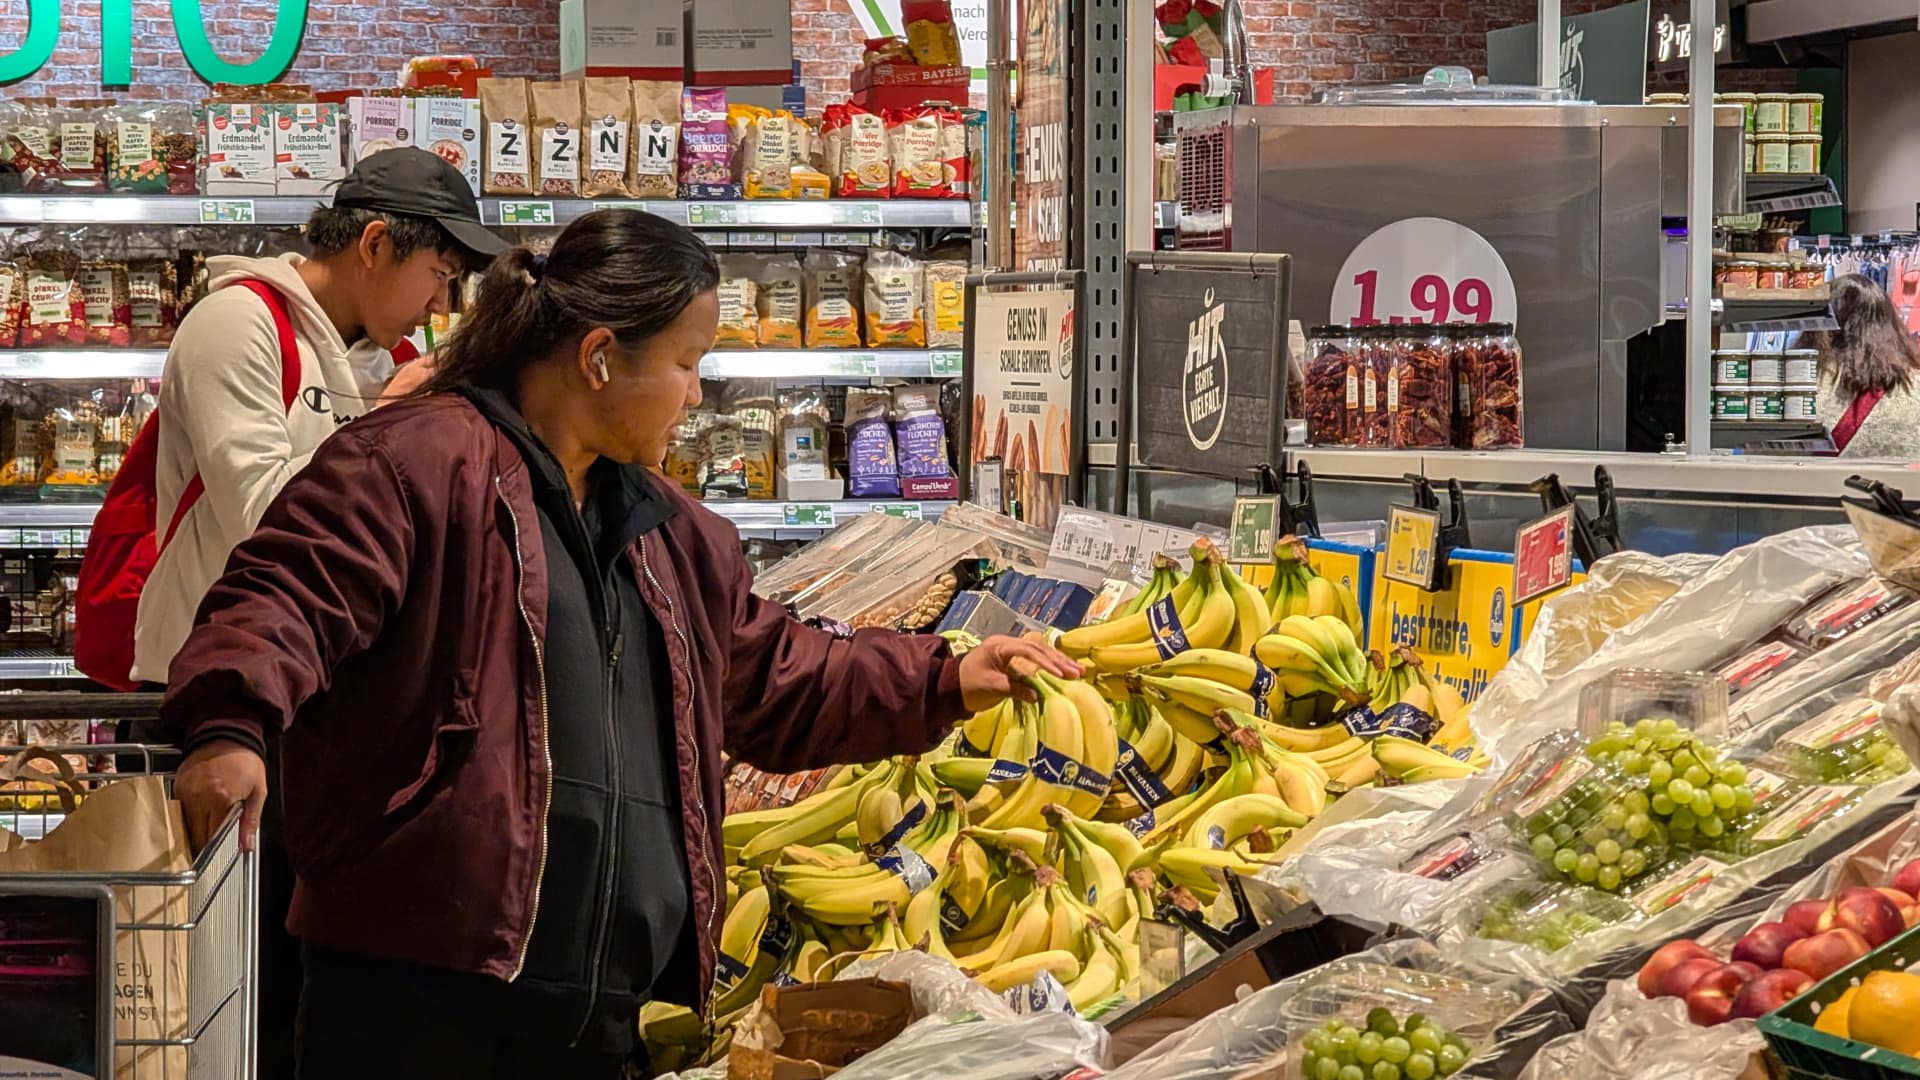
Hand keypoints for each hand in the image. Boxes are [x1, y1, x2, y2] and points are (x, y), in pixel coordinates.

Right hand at [174, 740, 267, 853]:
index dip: (214, 848)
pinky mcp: (177, 785)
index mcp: (222, 800)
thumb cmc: (246, 762)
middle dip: (203, 842)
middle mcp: (199, 797)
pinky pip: (179, 809)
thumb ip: (251, 820)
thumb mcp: (258, 790)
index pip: (211, 836)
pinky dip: (188, 815)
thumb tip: (246, 846)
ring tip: (206, 826)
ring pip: (185, 823)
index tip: (218, 854)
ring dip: (194, 829)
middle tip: (212, 844)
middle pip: (195, 833)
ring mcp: (186, 791)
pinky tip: (200, 811)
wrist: (227, 736)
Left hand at [957, 635, 1084, 712]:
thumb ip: (1013, 688)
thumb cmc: (968, 685)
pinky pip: (1036, 661)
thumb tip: (1036, 696)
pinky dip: (1051, 667)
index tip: (1060, 674)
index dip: (1045, 663)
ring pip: (1040, 653)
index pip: (1028, 651)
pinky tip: (1065, 671)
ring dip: (1059, 662)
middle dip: (1059, 661)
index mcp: (1000, 646)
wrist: (951, 687)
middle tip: (1077, 672)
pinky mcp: (1014, 661)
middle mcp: (1008, 644)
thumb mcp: (990, 687)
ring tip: (1078, 671)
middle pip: (1038, 649)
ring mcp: (1012, 651)